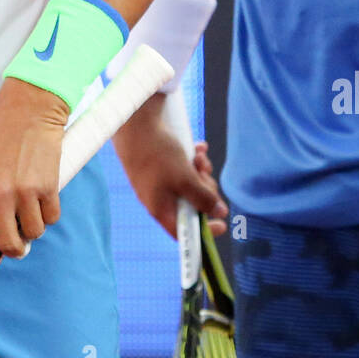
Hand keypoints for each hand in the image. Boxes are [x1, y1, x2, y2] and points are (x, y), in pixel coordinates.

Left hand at [0, 77, 69, 290]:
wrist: (29, 111)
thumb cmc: (1, 141)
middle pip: (8, 244)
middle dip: (15, 249)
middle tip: (19, 244)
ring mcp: (23, 193)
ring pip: (33, 233)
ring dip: (35, 225)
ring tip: (32, 203)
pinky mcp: (47, 187)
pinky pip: (51, 218)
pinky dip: (50, 211)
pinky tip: (45, 192)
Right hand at [113, 92, 227, 237]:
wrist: (135, 125)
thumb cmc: (158, 155)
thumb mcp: (185, 178)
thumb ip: (203, 198)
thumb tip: (220, 212)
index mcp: (162, 209)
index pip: (184, 231)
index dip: (204, 231)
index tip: (222, 224)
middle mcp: (160, 199)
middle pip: (192, 205)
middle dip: (205, 189)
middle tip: (204, 174)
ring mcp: (160, 182)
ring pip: (190, 184)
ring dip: (200, 171)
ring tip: (200, 157)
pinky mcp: (160, 167)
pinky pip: (183, 169)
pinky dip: (193, 160)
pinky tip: (199, 148)